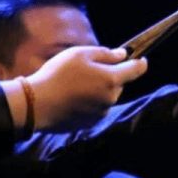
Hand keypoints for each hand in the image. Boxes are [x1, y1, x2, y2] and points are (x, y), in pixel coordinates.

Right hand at [26, 46, 147, 130]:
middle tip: (88, 70)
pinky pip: (96, 109)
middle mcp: (111, 98)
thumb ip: (105, 54)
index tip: (140, 58)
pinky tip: (72, 98)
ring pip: (107, 97)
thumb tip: (123, 55)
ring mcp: (101, 113)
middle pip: (119, 83)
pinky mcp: (90, 123)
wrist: (37, 104)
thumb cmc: (58, 74)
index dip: (140, 62)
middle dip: (110, 76)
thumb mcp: (80, 54)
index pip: (136, 70)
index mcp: (112, 79)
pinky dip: (89, 103)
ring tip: (75, 85)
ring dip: (99, 90)